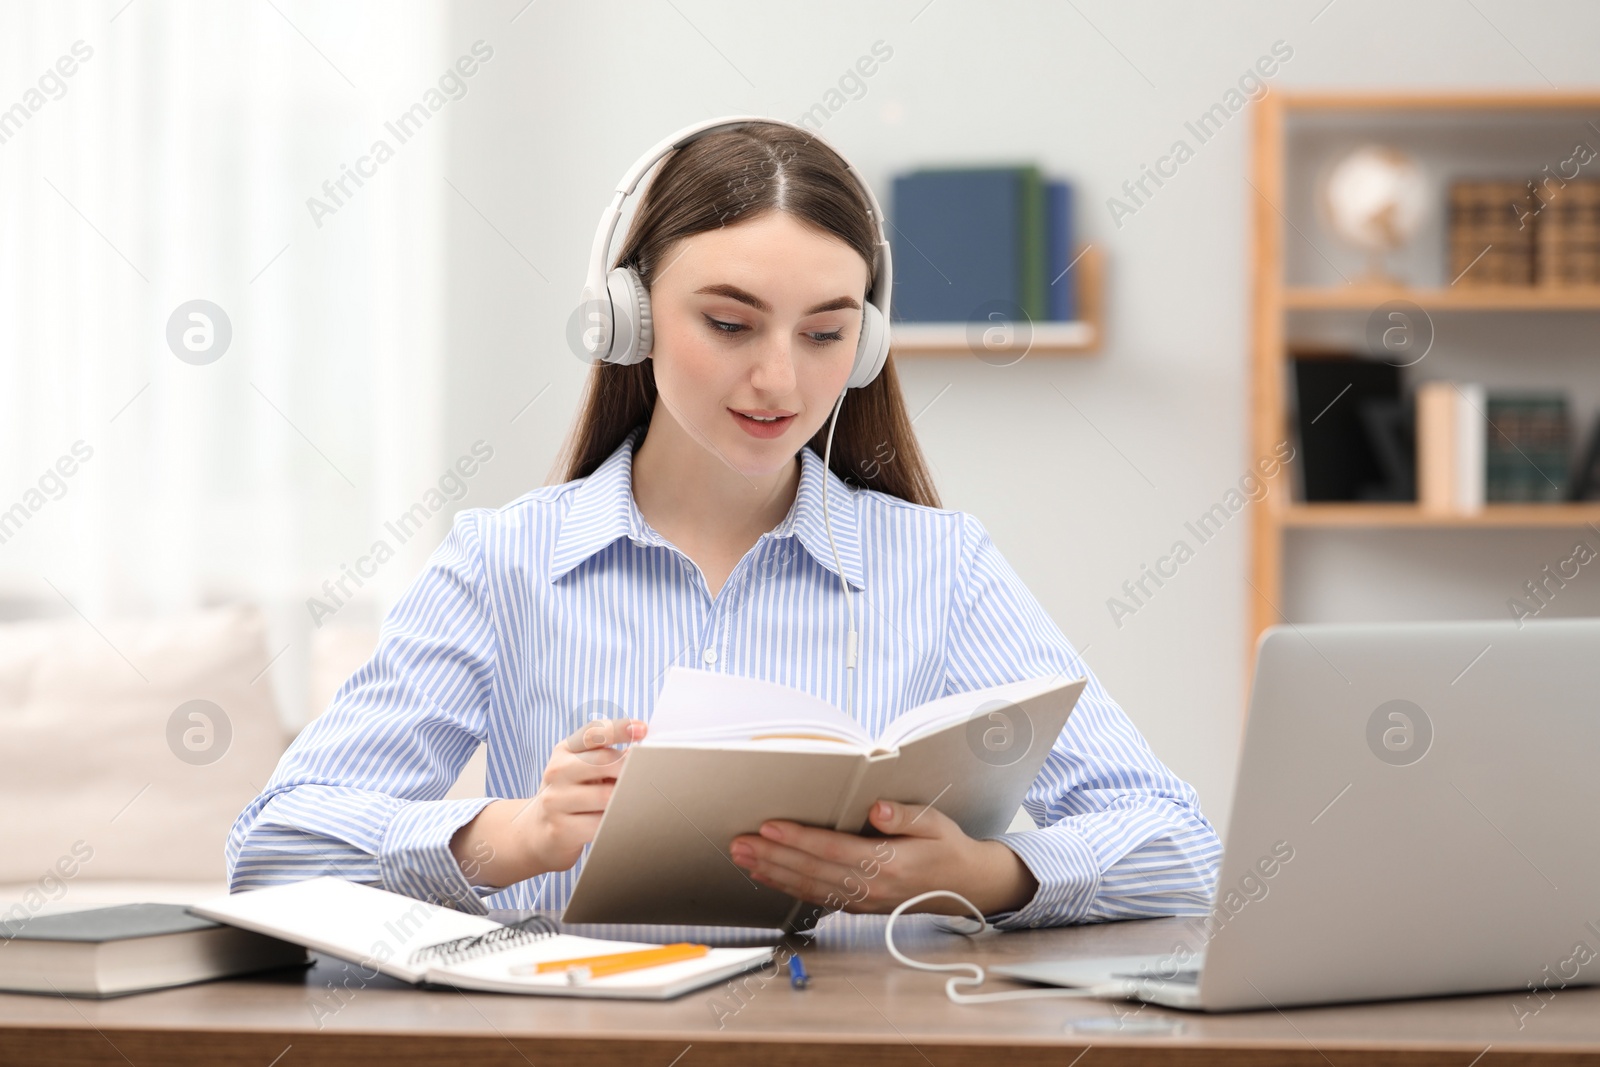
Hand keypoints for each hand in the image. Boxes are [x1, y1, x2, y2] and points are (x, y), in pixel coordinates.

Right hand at [449, 717, 645, 886]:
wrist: (537, 832)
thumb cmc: (571, 794)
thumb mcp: (581, 768)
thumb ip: (607, 757)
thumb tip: (643, 754)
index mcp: (564, 750)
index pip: (593, 732)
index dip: (619, 728)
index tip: (642, 728)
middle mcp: (557, 772)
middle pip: (602, 762)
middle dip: (629, 768)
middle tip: (647, 774)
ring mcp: (555, 801)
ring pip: (604, 795)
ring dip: (625, 797)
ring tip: (637, 799)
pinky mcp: (561, 829)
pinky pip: (599, 824)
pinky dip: (616, 821)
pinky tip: (622, 820)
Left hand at [728, 800, 1037, 917]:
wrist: (967, 887)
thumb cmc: (948, 848)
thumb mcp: (935, 823)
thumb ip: (904, 816)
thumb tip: (876, 809)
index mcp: (890, 863)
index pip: (833, 850)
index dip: (798, 839)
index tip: (768, 827)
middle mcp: (872, 887)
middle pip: (812, 871)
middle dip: (772, 857)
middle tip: (739, 844)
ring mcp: (864, 900)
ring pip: (809, 888)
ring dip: (772, 874)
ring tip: (743, 858)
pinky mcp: (859, 906)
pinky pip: (817, 898)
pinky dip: (788, 888)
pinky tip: (768, 876)